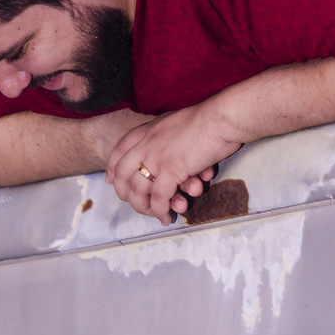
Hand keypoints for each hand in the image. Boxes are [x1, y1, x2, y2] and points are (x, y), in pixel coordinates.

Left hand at [106, 100, 241, 223]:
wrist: (223, 117)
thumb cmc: (208, 120)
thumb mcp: (176, 122)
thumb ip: (164, 135)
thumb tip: (164, 148)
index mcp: (146, 130)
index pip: (118, 151)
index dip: (112, 169)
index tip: (111, 180)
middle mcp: (146, 143)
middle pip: (122, 174)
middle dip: (125, 194)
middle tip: (136, 205)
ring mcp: (157, 156)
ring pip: (139, 190)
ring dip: (144, 208)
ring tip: (153, 215)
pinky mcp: (172, 169)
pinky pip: (160, 197)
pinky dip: (162, 210)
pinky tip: (166, 217)